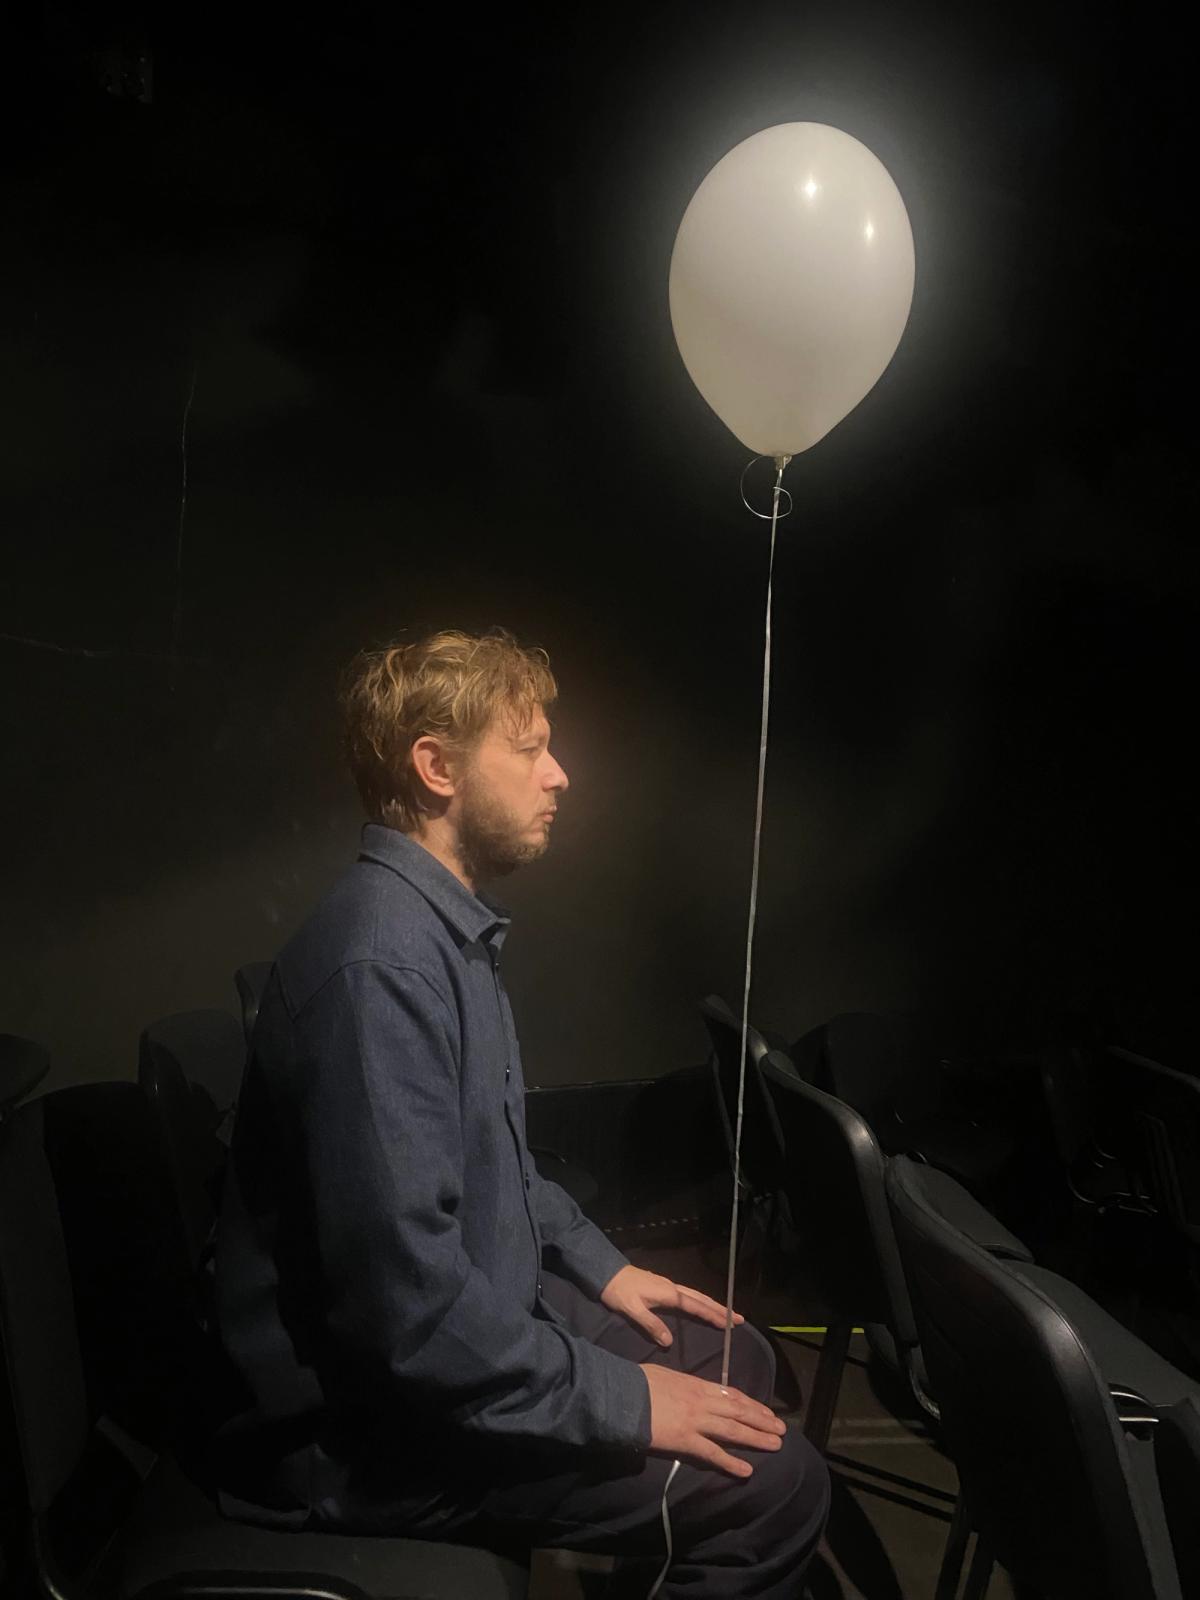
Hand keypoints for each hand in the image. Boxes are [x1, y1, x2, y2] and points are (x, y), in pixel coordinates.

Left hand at [600, 1264, 743, 1347]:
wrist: (607, 1273)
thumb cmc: (619, 1292)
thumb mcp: (632, 1310)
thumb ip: (651, 1325)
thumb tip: (669, 1342)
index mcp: (669, 1293)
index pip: (696, 1307)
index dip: (714, 1316)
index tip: (730, 1323)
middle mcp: (673, 1288)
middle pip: (701, 1299)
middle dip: (721, 1309)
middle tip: (739, 1319)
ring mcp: (669, 1285)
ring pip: (696, 1296)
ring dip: (713, 1305)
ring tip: (727, 1314)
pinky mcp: (663, 1286)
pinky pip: (689, 1295)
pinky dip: (701, 1302)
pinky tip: (702, 1307)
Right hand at [641, 1364, 785, 1477]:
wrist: (624, 1396)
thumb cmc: (640, 1382)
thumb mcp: (667, 1375)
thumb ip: (684, 1384)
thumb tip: (692, 1390)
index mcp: (697, 1385)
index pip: (732, 1395)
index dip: (752, 1404)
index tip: (766, 1411)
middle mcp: (703, 1402)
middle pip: (739, 1412)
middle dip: (762, 1421)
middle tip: (781, 1429)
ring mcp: (697, 1422)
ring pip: (734, 1431)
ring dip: (756, 1439)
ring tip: (776, 1445)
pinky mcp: (687, 1442)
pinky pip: (714, 1454)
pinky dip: (731, 1463)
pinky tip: (746, 1471)